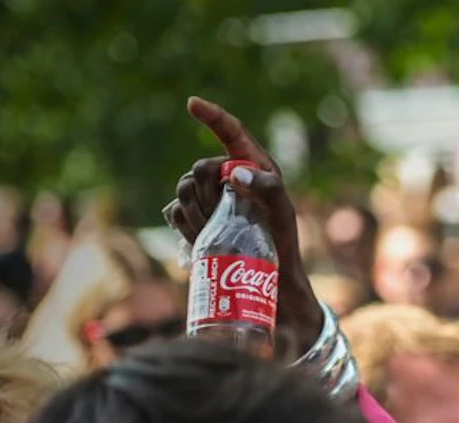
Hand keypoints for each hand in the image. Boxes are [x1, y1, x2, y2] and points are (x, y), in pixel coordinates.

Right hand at [163, 97, 322, 358]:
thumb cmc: (284, 244)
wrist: (269, 283)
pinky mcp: (195, 221)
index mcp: (253, 167)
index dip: (212, 116)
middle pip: (198, 168)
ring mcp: (209, 200)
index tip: (191, 103)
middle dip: (206, 192)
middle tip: (225, 216)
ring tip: (218, 232)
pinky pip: (174, 212)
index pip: (230, 132)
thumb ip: (268, 187)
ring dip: (196, 212)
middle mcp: (229, 179)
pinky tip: (199, 237)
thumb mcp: (283, 214)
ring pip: (183, 190)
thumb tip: (233, 173)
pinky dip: (183, 224)